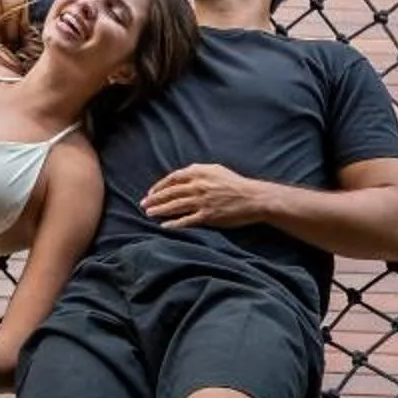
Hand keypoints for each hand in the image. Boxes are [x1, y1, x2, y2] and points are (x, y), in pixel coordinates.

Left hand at [142, 164, 276, 230]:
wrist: (254, 198)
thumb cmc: (236, 184)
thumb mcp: (216, 170)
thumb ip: (198, 171)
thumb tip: (182, 176)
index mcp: (200, 172)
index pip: (173, 178)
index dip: (159, 186)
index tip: (151, 193)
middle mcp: (198, 186)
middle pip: (170, 192)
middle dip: (154, 199)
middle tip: (143, 205)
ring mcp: (202, 201)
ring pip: (175, 206)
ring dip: (159, 210)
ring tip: (149, 214)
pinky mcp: (208, 216)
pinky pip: (186, 220)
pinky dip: (173, 224)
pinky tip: (164, 227)